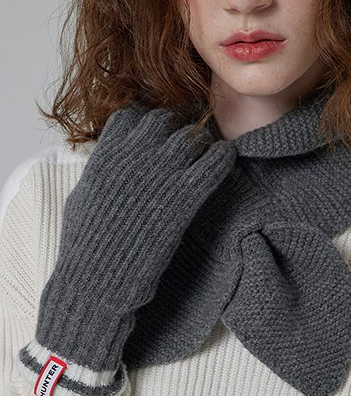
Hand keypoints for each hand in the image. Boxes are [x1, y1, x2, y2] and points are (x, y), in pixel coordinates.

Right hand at [34, 101, 236, 373]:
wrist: (97, 281)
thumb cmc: (85, 246)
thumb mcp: (81, 198)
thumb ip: (99, 170)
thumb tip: (108, 158)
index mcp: (106, 156)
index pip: (132, 114)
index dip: (145, 121)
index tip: (154, 134)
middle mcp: (135, 158)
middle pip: (165, 119)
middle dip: (175, 128)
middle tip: (183, 145)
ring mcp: (161, 176)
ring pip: (192, 136)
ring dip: (201, 142)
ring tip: (204, 155)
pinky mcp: (184, 199)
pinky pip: (215, 163)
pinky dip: (223, 157)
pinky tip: (224, 161)